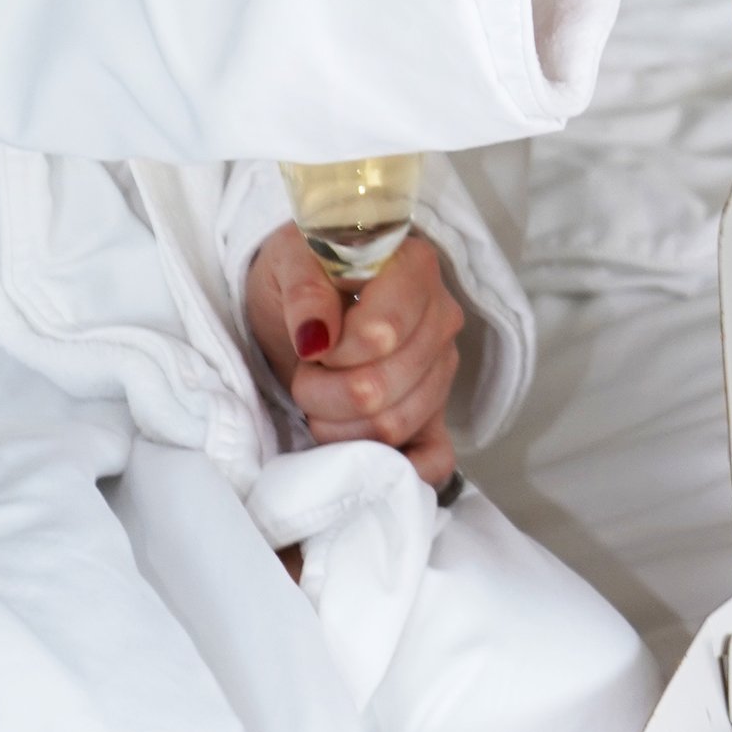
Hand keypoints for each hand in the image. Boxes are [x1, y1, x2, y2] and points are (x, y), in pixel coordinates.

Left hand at [244, 225, 466, 489]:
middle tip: (306, 373)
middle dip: (322, 391)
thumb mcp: (289, 262)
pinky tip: (372, 466)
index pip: (381, 336)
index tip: (313, 342)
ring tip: (320, 397)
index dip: (334, 352)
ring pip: (392, 425)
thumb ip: (304, 292)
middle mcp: (441, 319)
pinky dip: (403, 469)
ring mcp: (442, 369)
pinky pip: (436, 457)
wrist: (307, 297)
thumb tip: (317, 339)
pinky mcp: (435, 412)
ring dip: (336, 424)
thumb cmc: (302, 272)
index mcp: (416, 269)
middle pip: (380, 390)